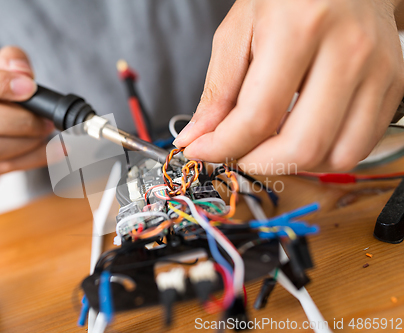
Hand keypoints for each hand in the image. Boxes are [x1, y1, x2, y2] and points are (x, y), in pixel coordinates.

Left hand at [175, 0, 403, 172]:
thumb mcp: (238, 33)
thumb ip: (217, 91)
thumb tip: (197, 139)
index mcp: (299, 29)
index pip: (257, 116)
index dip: (222, 146)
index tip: (202, 151)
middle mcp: (347, 51)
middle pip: (302, 146)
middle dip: (258, 165)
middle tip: (237, 154)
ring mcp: (378, 70)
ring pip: (338, 156)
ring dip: (295, 165)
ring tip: (270, 145)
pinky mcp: (394, 85)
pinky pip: (360, 145)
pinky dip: (325, 155)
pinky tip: (302, 135)